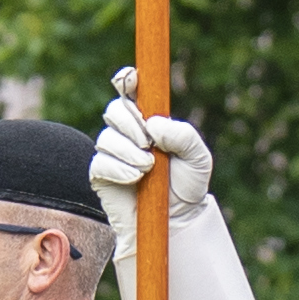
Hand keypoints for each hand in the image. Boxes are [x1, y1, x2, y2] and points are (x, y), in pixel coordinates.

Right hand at [90, 73, 215, 245]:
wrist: (173, 220)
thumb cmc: (185, 185)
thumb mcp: (198, 157)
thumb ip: (183, 135)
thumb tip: (154, 125)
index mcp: (149, 120)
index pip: (131, 90)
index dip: (128, 80)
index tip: (131, 80)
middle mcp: (127, 132)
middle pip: (115, 109)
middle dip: (132, 124)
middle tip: (150, 143)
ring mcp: (111, 153)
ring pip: (107, 137)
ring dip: (129, 151)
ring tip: (148, 168)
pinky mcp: (100, 175)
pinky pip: (100, 162)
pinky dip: (119, 168)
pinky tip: (136, 178)